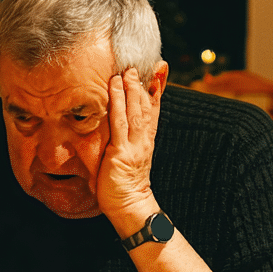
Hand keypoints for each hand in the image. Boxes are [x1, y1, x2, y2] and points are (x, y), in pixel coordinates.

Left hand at [97, 67, 159, 222]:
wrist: (130, 207)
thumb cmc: (125, 185)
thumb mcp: (129, 157)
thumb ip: (127, 140)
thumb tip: (120, 126)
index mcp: (147, 140)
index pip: (154, 110)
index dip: (156, 90)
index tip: (157, 70)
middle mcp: (144, 139)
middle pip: (147, 106)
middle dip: (143, 84)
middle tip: (138, 65)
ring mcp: (134, 145)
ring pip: (135, 110)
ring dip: (131, 88)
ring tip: (127, 71)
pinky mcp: (121, 152)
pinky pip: (120, 122)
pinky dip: (118, 102)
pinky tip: (115, 88)